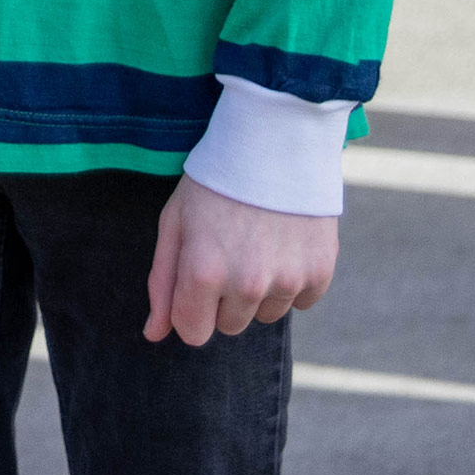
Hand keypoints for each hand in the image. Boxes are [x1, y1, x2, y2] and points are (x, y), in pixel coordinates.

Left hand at [145, 175, 337, 347]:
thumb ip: (163, 283)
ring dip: (261, 289)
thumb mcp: (175, 223)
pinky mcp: (320, 272)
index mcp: (203, 273)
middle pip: (230, 326)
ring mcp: (287, 280)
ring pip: (266, 314)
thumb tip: (155, 335)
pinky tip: (286, 242)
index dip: (192, 307)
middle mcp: (246, 284)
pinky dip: (294, 279)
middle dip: (225, 297)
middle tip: (230, 249)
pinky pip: (301, 301)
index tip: (198, 279)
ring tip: (259, 241)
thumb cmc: (215, 181)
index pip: (194, 332)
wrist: (275, 139)